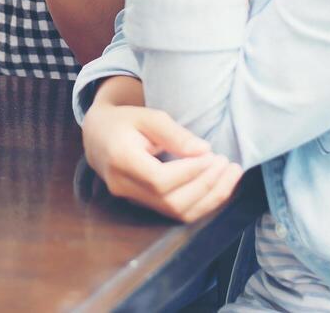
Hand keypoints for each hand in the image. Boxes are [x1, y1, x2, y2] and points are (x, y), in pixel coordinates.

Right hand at [82, 102, 243, 222]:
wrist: (98, 136)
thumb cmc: (124, 121)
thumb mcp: (148, 116)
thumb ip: (175, 134)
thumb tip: (204, 151)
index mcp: (121, 160)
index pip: (160, 179)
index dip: (190, 172)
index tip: (213, 156)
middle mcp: (123, 186)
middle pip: (170, 201)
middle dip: (206, 185)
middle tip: (228, 164)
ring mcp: (132, 200)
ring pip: (176, 212)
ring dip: (209, 197)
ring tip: (230, 175)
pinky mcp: (143, 205)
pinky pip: (175, 212)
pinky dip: (202, 202)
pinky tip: (218, 186)